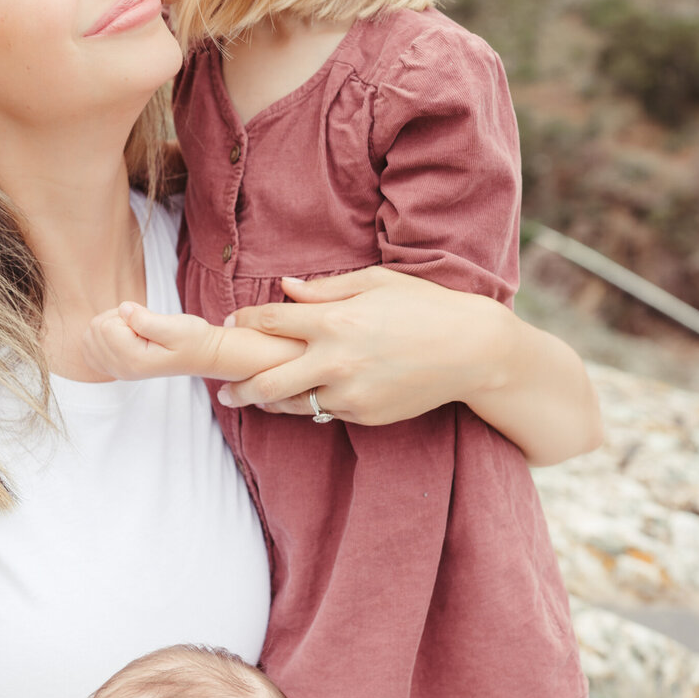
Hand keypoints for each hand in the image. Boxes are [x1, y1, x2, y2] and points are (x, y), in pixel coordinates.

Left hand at [84, 302, 229, 380]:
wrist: (201, 355)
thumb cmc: (192, 339)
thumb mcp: (175, 326)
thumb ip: (145, 320)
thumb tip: (123, 310)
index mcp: (134, 360)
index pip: (106, 327)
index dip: (125, 314)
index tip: (146, 320)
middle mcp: (121, 369)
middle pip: (95, 330)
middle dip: (116, 318)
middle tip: (142, 324)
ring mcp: (116, 370)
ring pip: (90, 335)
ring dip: (110, 325)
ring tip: (136, 329)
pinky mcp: (115, 367)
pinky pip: (90, 348)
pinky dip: (101, 336)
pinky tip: (123, 336)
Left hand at [215, 268, 500, 423]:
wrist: (473, 351)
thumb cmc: (426, 307)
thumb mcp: (377, 282)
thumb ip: (326, 288)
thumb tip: (286, 288)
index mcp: (335, 320)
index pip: (269, 322)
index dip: (244, 322)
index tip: (233, 324)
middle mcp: (336, 360)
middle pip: (265, 381)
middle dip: (237, 387)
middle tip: (225, 390)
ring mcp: (349, 393)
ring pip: (292, 405)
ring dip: (268, 403)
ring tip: (254, 399)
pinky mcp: (364, 415)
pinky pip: (325, 413)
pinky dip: (312, 405)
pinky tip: (306, 397)